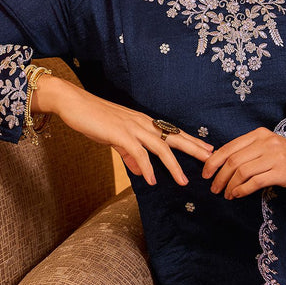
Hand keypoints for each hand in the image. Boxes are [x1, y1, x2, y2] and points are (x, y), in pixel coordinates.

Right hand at [32, 76, 212, 186]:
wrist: (73, 103)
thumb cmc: (93, 118)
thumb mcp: (115, 139)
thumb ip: (130, 155)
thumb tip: (143, 172)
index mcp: (143, 122)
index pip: (172, 132)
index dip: (191, 141)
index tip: (207, 149)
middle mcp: (142, 122)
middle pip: (174, 137)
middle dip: (194, 149)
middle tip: (212, 159)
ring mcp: (132, 126)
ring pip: (160, 146)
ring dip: (173, 166)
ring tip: (183, 181)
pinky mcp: (119, 133)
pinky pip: (138, 152)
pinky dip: (147, 167)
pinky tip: (152, 180)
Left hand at [201, 127, 285, 198]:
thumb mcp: (266, 149)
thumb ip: (246, 152)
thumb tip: (218, 162)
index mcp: (259, 134)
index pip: (229, 147)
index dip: (213, 161)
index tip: (205, 174)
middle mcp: (266, 142)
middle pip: (233, 160)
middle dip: (219, 176)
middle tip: (214, 188)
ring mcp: (274, 156)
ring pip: (241, 172)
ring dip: (229, 185)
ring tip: (226, 194)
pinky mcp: (281, 172)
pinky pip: (254, 182)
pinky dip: (242, 190)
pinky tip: (237, 195)